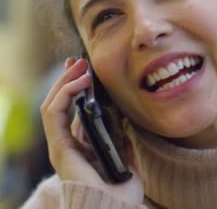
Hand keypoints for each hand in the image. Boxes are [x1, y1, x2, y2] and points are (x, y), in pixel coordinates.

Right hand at [40, 58, 142, 203]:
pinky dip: (65, 93)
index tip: (87, 72)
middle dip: (67, 81)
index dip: (79, 92)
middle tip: (78, 61)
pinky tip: (81, 82)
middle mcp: (68, 147)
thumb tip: (124, 125)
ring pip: (53, 106)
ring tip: (79, 66)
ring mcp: (62, 147)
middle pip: (61, 106)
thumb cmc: (121, 194)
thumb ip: (121, 143)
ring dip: (64, 82)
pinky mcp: (60, 147)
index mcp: (83, 149)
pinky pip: (55, 114)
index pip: (75, 113)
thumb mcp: (125, 161)